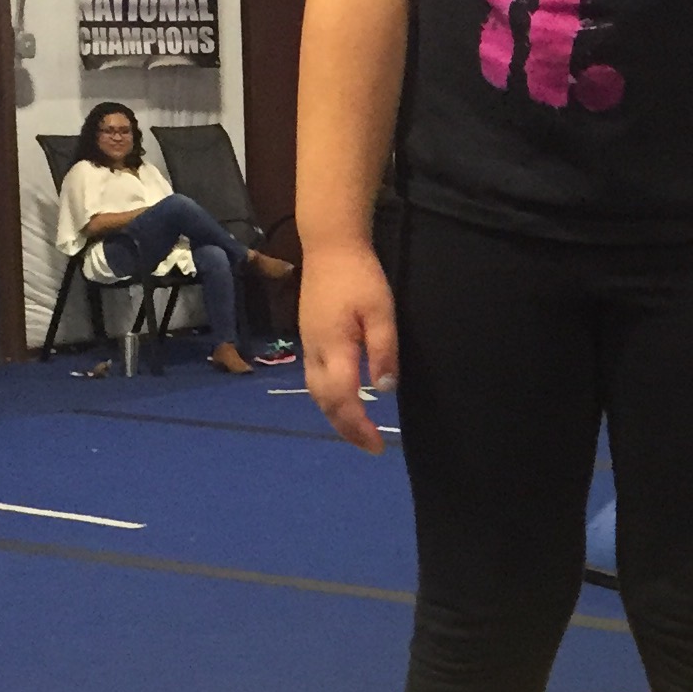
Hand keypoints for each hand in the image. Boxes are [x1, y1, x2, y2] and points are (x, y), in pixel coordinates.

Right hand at [300, 239, 397, 452]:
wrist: (329, 246)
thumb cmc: (360, 276)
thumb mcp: (382, 311)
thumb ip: (384, 350)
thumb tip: (383, 389)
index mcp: (334, 348)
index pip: (343, 399)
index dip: (358, 426)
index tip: (377, 445)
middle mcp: (315, 352)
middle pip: (325, 403)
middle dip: (346, 428)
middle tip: (370, 445)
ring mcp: (308, 345)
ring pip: (316, 393)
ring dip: (335, 416)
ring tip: (357, 430)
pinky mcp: (309, 338)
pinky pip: (314, 380)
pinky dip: (328, 399)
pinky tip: (343, 400)